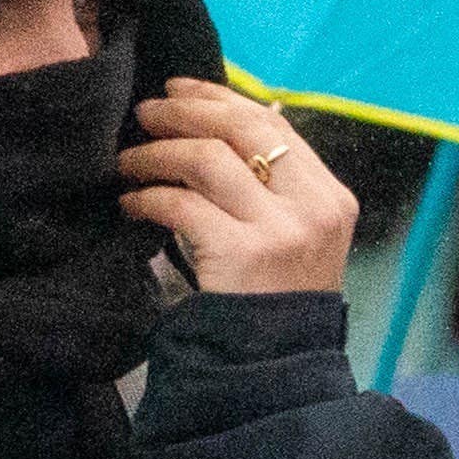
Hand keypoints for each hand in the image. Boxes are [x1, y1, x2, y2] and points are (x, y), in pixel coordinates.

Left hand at [119, 78, 358, 299]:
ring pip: (208, 158)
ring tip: (127, 161)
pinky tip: (131, 204)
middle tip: (144, 113)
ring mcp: (281, 230)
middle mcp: (314, 207)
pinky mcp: (243, 253)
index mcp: (331, 197)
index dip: (220, 96)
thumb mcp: (296, 239)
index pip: (274, 123)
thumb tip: (213, 130)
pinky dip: (148, 197)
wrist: (276, 369)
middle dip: (185, 111)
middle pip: (242, 127)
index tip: (179, 89)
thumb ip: (273, 190)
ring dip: (157, 152)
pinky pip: (182, 204)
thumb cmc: (277, 303)